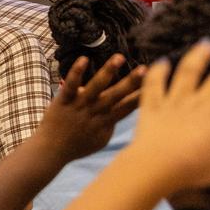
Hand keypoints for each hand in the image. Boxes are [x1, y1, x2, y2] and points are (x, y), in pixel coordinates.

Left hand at [31, 55, 145, 161]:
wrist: (50, 151)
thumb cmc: (77, 145)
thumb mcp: (101, 138)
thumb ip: (111, 122)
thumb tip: (122, 109)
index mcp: (106, 122)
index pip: (129, 107)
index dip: (142, 95)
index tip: (158, 84)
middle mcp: (96, 113)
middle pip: (117, 96)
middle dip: (132, 82)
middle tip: (146, 69)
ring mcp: (80, 106)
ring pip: (96, 87)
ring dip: (108, 72)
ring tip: (119, 57)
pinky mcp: (63, 101)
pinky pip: (71, 85)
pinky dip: (77, 72)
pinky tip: (83, 59)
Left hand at [124, 40, 209, 193]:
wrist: (156, 166)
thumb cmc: (195, 169)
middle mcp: (201, 103)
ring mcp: (176, 102)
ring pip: (188, 72)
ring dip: (198, 56)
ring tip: (207, 44)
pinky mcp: (153, 107)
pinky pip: (154, 84)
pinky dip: (157, 72)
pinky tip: (162, 62)